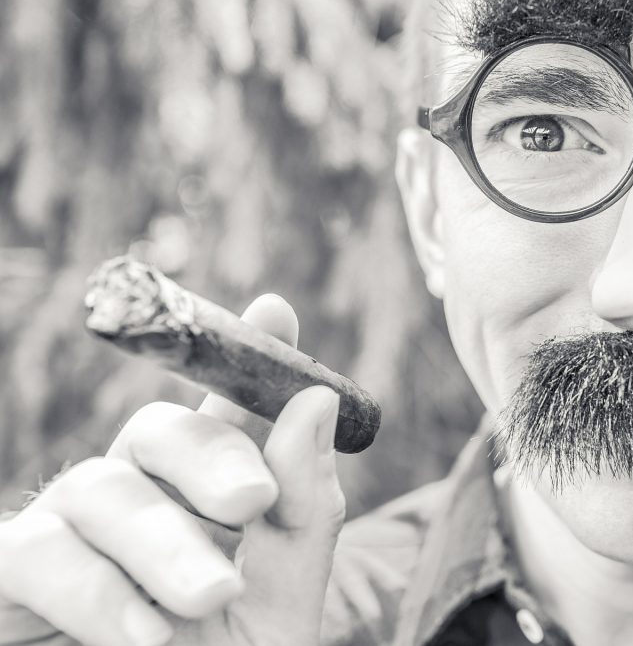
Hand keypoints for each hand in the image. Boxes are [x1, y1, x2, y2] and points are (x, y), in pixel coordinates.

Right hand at [0, 295, 346, 645]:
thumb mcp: (278, 610)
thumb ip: (300, 513)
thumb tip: (310, 400)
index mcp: (204, 503)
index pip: (223, 416)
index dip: (243, 357)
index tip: (278, 310)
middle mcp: (134, 504)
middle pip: (160, 432)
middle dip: (210, 458)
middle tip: (252, 505)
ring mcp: (66, 536)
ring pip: (103, 490)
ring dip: (162, 545)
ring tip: (212, 602)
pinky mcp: (9, 580)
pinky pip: (36, 554)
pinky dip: (94, 590)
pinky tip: (144, 635)